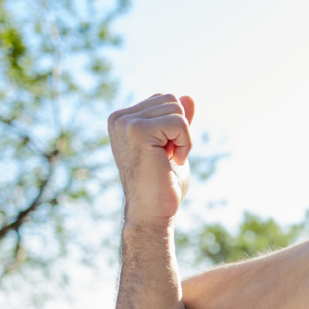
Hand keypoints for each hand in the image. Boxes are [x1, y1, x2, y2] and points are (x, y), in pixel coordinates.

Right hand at [107, 94, 195, 224]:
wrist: (152, 212)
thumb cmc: (163, 184)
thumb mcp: (174, 145)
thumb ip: (177, 121)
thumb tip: (189, 97)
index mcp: (123, 119)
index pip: (166, 100)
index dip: (176, 126)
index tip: (165, 151)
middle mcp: (119, 118)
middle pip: (172, 100)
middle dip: (181, 129)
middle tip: (168, 157)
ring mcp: (125, 123)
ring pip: (177, 109)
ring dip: (183, 137)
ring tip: (168, 159)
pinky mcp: (137, 130)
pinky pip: (179, 122)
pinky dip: (185, 143)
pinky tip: (173, 161)